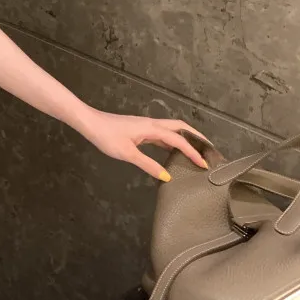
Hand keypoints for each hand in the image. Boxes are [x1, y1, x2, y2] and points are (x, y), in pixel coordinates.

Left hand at [78, 109, 209, 180]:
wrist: (90, 123)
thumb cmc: (107, 137)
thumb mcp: (127, 153)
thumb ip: (148, 165)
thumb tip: (167, 177)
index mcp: (151, 128)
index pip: (178, 139)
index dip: (192, 151)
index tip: (204, 164)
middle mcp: (152, 124)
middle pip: (179, 127)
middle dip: (195, 137)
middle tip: (209, 149)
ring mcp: (146, 126)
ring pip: (171, 130)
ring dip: (184, 139)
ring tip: (196, 152)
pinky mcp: (140, 131)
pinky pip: (162, 135)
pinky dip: (172, 142)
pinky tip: (173, 153)